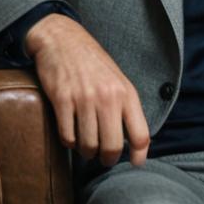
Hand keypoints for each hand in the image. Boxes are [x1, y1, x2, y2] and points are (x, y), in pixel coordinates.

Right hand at [25, 14, 149, 166]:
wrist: (63, 39)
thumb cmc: (93, 63)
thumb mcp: (118, 81)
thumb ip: (127, 107)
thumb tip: (137, 140)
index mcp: (126, 93)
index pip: (141, 133)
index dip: (139, 154)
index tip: (135, 163)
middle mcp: (108, 97)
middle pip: (112, 146)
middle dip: (107, 159)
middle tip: (103, 158)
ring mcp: (84, 99)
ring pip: (88, 146)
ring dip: (86, 151)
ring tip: (85, 144)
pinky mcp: (62, 100)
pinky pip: (67, 137)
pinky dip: (68, 142)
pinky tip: (70, 132)